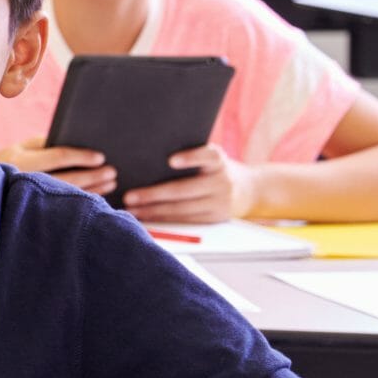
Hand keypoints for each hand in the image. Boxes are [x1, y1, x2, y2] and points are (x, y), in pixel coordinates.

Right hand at [0, 140, 114, 199]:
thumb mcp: (19, 148)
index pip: (58, 156)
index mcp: (20, 159)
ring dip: (91, 190)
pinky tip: (95, 198)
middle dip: (93, 176)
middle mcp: (22, 181)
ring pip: (67, 196)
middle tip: (112, 172)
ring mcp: (26, 200)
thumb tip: (76, 146)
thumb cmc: (6, 163)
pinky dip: (81, 202)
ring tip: (109, 184)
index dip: (82, 156)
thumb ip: (43, 144)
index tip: (101, 157)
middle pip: (67, 179)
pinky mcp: (30, 214)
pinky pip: (62, 209)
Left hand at [123, 145, 254, 224]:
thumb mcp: (210, 158)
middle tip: (129, 196)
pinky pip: (186, 221)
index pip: (207, 156)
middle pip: (185, 189)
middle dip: (154, 194)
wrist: (248, 189)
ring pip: (182, 209)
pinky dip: (163, 220)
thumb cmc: (214, 169)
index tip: (171, 160)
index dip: (191, 157)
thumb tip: (148, 156)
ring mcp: (221, 202)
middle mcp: (222, 181)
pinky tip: (146, 219)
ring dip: (153, 211)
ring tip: (131, 210)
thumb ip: (191, 156)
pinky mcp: (216, 219)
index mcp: (218, 161)